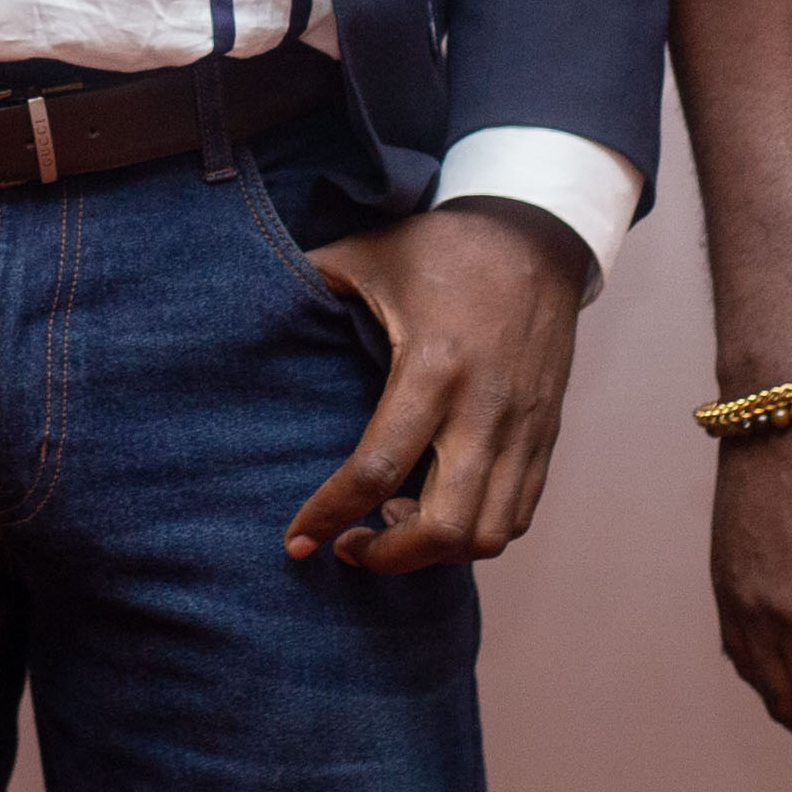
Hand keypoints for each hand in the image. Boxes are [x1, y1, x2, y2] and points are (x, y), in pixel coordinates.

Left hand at [283, 197, 587, 572]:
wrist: (537, 235)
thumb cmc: (444, 246)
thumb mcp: (368, 254)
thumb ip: (310, 279)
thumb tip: (246, 294)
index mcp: (432, 368)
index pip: (377, 468)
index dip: (330, 515)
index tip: (298, 542)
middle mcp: (483, 410)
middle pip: (444, 527)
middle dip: (390, 557)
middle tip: (351, 545)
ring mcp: (522, 429)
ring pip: (490, 535)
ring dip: (437, 551)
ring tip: (396, 523)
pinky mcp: (545, 436)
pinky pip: (519, 515)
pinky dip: (477, 534)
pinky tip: (439, 510)